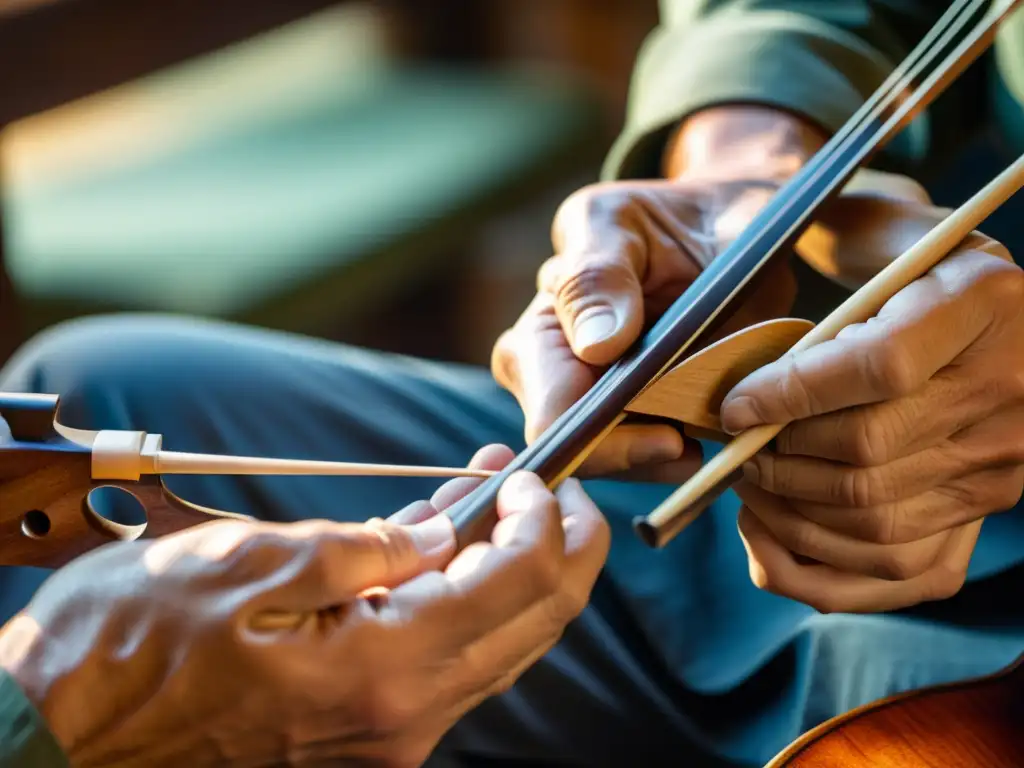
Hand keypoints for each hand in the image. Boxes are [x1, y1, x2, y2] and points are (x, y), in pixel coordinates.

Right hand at [0, 445, 608, 766]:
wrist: (59, 737)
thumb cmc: (133, 647)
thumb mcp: (250, 563)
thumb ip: (368, 548)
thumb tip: (448, 532)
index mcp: (384, 670)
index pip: (517, 585)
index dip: (542, 520)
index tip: (531, 474)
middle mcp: (403, 717)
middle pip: (528, 624)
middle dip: (553, 545)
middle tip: (545, 483)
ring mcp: (386, 734)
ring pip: (493, 644)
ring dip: (506, 567)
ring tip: (491, 496)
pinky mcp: (362, 732)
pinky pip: (441, 659)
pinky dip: (458, 600)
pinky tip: (443, 547)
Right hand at [490, 107, 819, 480]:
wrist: (723, 224)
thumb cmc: (668, 215)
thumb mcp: (621, 222)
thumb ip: (596, 276)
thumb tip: (594, 346)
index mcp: (539, 332)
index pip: (553, 416)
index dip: (605, 439)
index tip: (671, 435)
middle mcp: (556, 378)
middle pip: (584, 454)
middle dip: (641, 456)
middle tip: (699, 441)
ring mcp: (599, 404)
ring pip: (624, 465)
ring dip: (671, 458)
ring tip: (717, 423)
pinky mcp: (642, 420)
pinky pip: (657, 461)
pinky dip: (688, 454)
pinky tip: (715, 428)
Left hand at [721, 245, 1023, 612]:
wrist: (1011, 320)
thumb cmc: (923, 267)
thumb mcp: (891, 233)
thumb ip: (833, 257)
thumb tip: (748, 333)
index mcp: (984, 302)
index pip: (881, 367)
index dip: (792, 394)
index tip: (736, 406)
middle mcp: (1007, 389)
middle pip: (869, 452)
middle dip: (779, 458)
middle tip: (736, 447)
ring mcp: (1002, 462)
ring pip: (875, 520)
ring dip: (788, 512)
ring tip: (749, 483)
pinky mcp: (984, 511)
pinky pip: (901, 571)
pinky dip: (819, 566)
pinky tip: (770, 533)